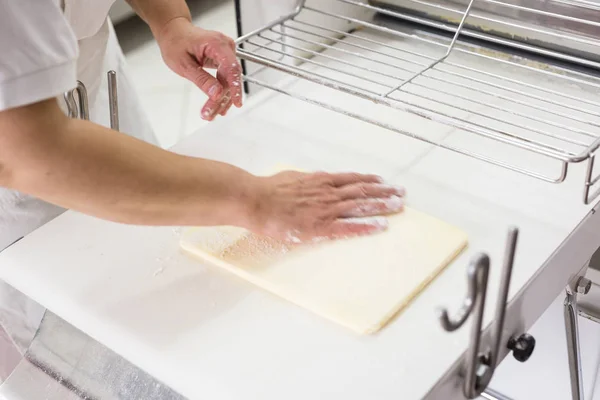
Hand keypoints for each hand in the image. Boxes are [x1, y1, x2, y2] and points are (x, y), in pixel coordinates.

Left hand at [157, 18, 242, 120]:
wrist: (173, 32)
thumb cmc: (176, 42)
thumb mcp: (184, 64)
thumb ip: (202, 80)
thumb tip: (217, 94)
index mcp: (216, 44)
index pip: (232, 68)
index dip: (235, 87)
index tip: (236, 102)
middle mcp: (225, 47)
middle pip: (230, 78)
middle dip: (222, 98)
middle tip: (210, 114)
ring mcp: (226, 53)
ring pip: (228, 81)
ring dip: (220, 99)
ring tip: (210, 114)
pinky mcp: (223, 60)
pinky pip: (224, 79)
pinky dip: (219, 92)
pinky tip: (217, 105)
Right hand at [247, 171, 405, 242]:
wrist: (257, 201)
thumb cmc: (269, 190)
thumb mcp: (292, 177)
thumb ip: (308, 180)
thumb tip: (316, 178)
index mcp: (320, 181)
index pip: (352, 180)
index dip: (370, 181)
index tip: (383, 182)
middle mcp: (328, 193)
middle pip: (362, 191)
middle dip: (384, 192)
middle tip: (401, 193)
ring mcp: (326, 210)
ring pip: (360, 206)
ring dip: (382, 206)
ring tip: (398, 206)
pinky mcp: (321, 227)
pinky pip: (349, 227)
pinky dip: (366, 226)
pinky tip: (381, 227)